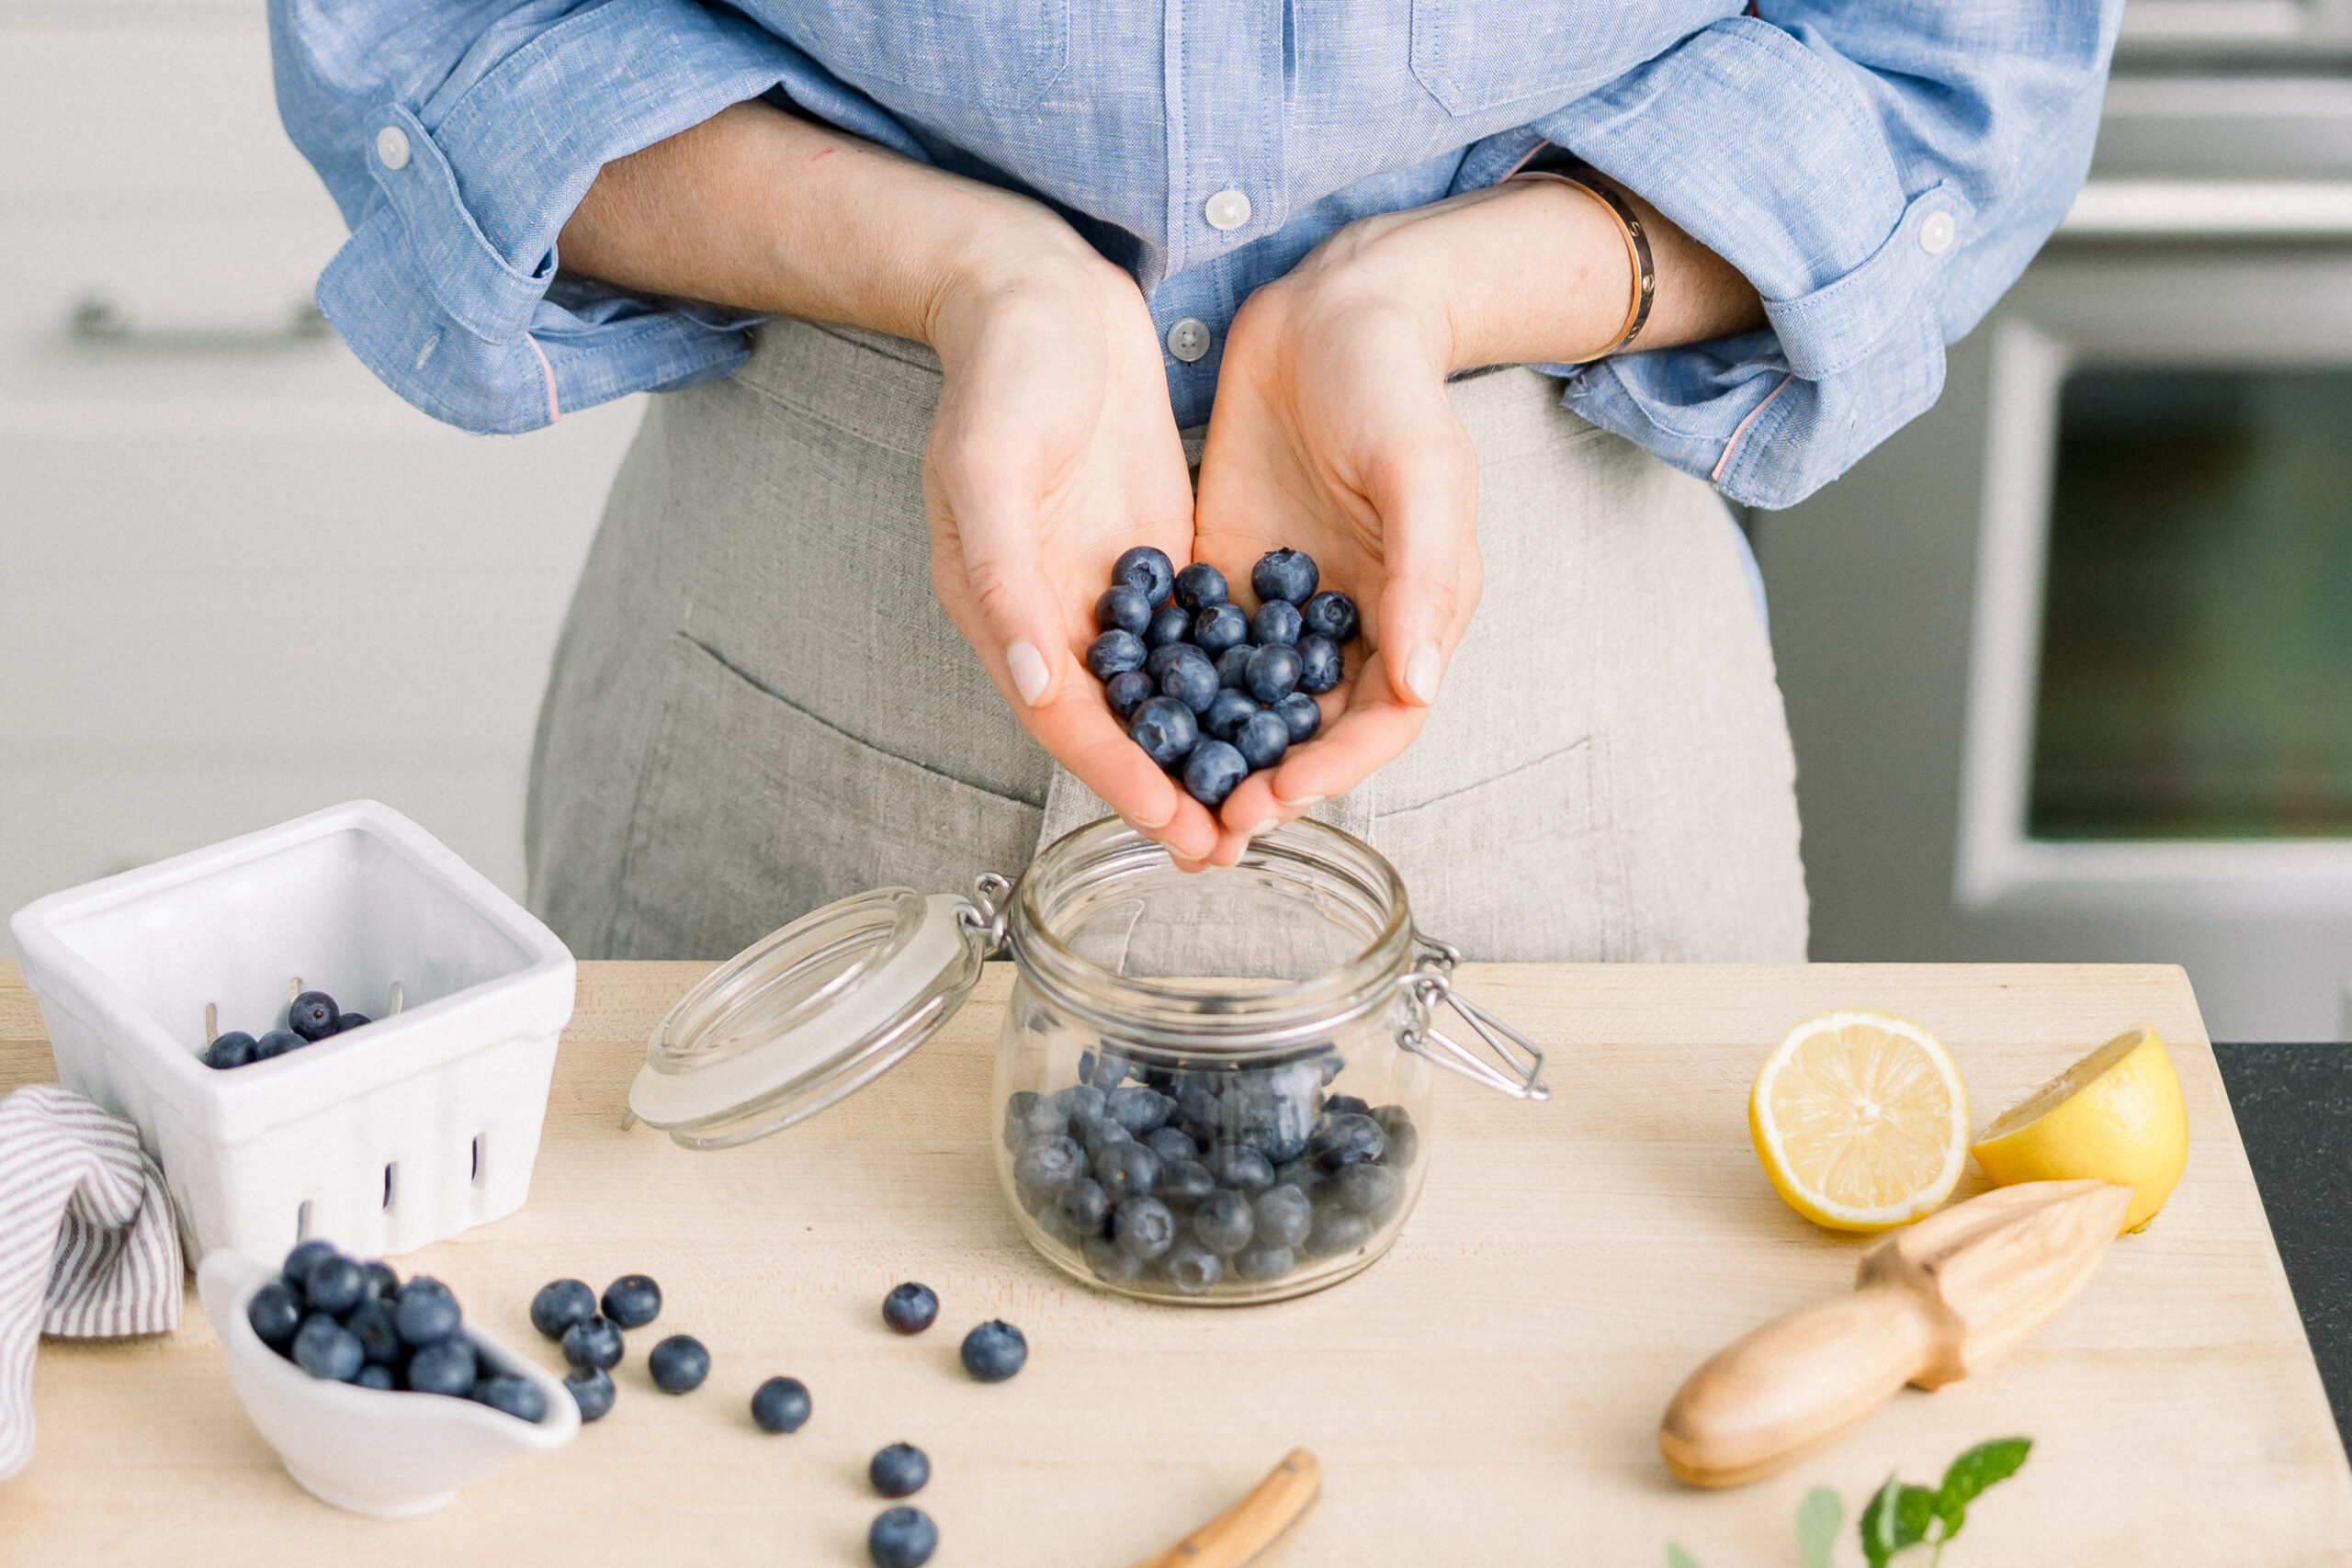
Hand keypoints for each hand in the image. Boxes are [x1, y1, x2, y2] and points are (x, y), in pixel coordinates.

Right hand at [922, 244, 1222, 861]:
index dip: (1119, 777)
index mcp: (1001, 606)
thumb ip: (1004, 577)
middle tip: (1229, 849)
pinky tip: (1275, 717)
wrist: (1042, 294)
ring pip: (1157, 696)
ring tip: (1256, 811)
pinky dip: (1223, 684)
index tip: (1176, 827)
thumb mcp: (990, 465)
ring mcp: (1106, 590)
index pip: (1066, 718)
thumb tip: (1029, 681)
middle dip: (1167, 792)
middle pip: (1114, 726)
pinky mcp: (1152, 558)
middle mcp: (1052, 615)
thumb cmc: (1005, 372)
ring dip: (1201, 755)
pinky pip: (1190, 639)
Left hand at [1191, 176, 1710, 862]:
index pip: (1379, 720)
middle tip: (1211, 826)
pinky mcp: (1228, 576)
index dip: (1334, 769)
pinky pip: (1200, 650)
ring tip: (1169, 802)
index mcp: (1414, 614)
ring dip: (1216, 757)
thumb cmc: (1394, 387)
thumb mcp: (1423, 474)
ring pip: (1251, 705)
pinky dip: (1173, 691)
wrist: (1329, 309)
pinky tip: (1130, 719)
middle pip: (1310, 731)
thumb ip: (1425, 579)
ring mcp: (1284, 605)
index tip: (1278, 799)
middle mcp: (1349, 624)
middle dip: (1267, 784)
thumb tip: (1418, 687)